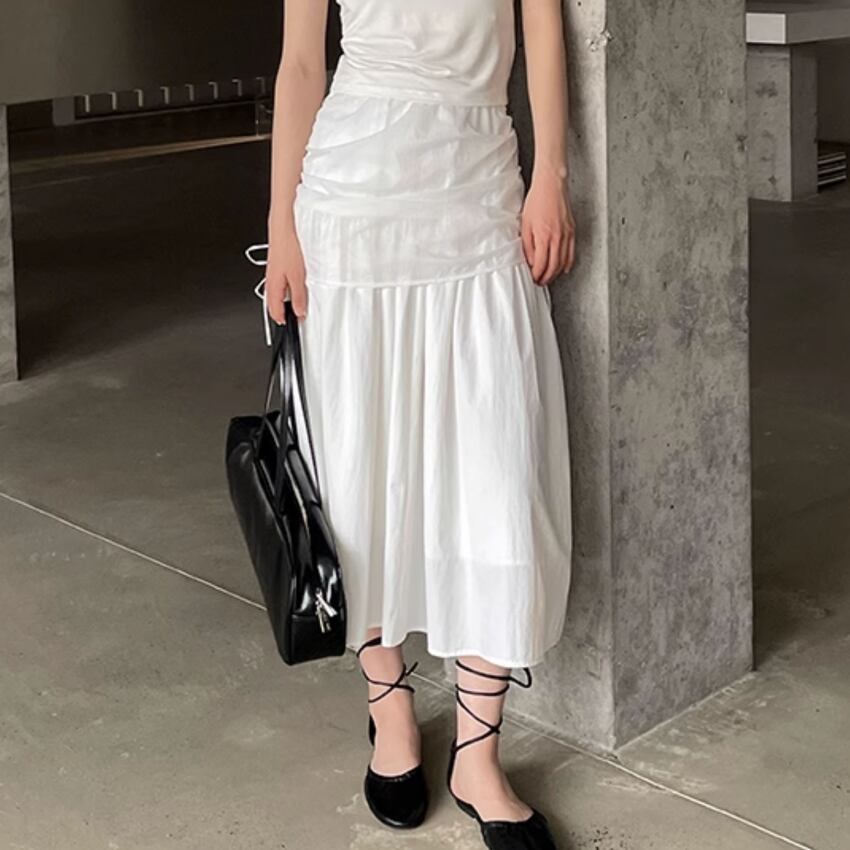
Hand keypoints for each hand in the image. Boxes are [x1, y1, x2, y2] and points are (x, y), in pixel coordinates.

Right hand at [265, 217, 307, 323]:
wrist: (284, 225)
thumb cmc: (288, 246)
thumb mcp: (298, 277)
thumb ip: (299, 296)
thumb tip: (299, 311)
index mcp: (273, 286)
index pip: (274, 310)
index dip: (282, 321)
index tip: (290, 327)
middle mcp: (271, 279)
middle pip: (274, 302)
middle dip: (282, 312)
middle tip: (293, 319)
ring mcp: (274, 271)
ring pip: (277, 292)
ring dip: (285, 300)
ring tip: (297, 305)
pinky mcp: (278, 263)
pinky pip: (281, 281)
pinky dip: (287, 288)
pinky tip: (295, 286)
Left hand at [520, 169, 575, 285]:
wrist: (551, 185)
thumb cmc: (537, 200)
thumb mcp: (525, 225)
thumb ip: (527, 245)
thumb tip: (530, 261)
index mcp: (544, 236)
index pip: (541, 265)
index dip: (536, 275)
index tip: (533, 278)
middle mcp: (558, 238)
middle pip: (553, 267)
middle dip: (546, 278)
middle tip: (539, 282)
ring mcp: (567, 235)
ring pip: (563, 263)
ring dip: (556, 273)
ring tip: (548, 277)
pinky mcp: (572, 231)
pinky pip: (571, 253)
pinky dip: (566, 264)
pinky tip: (562, 267)